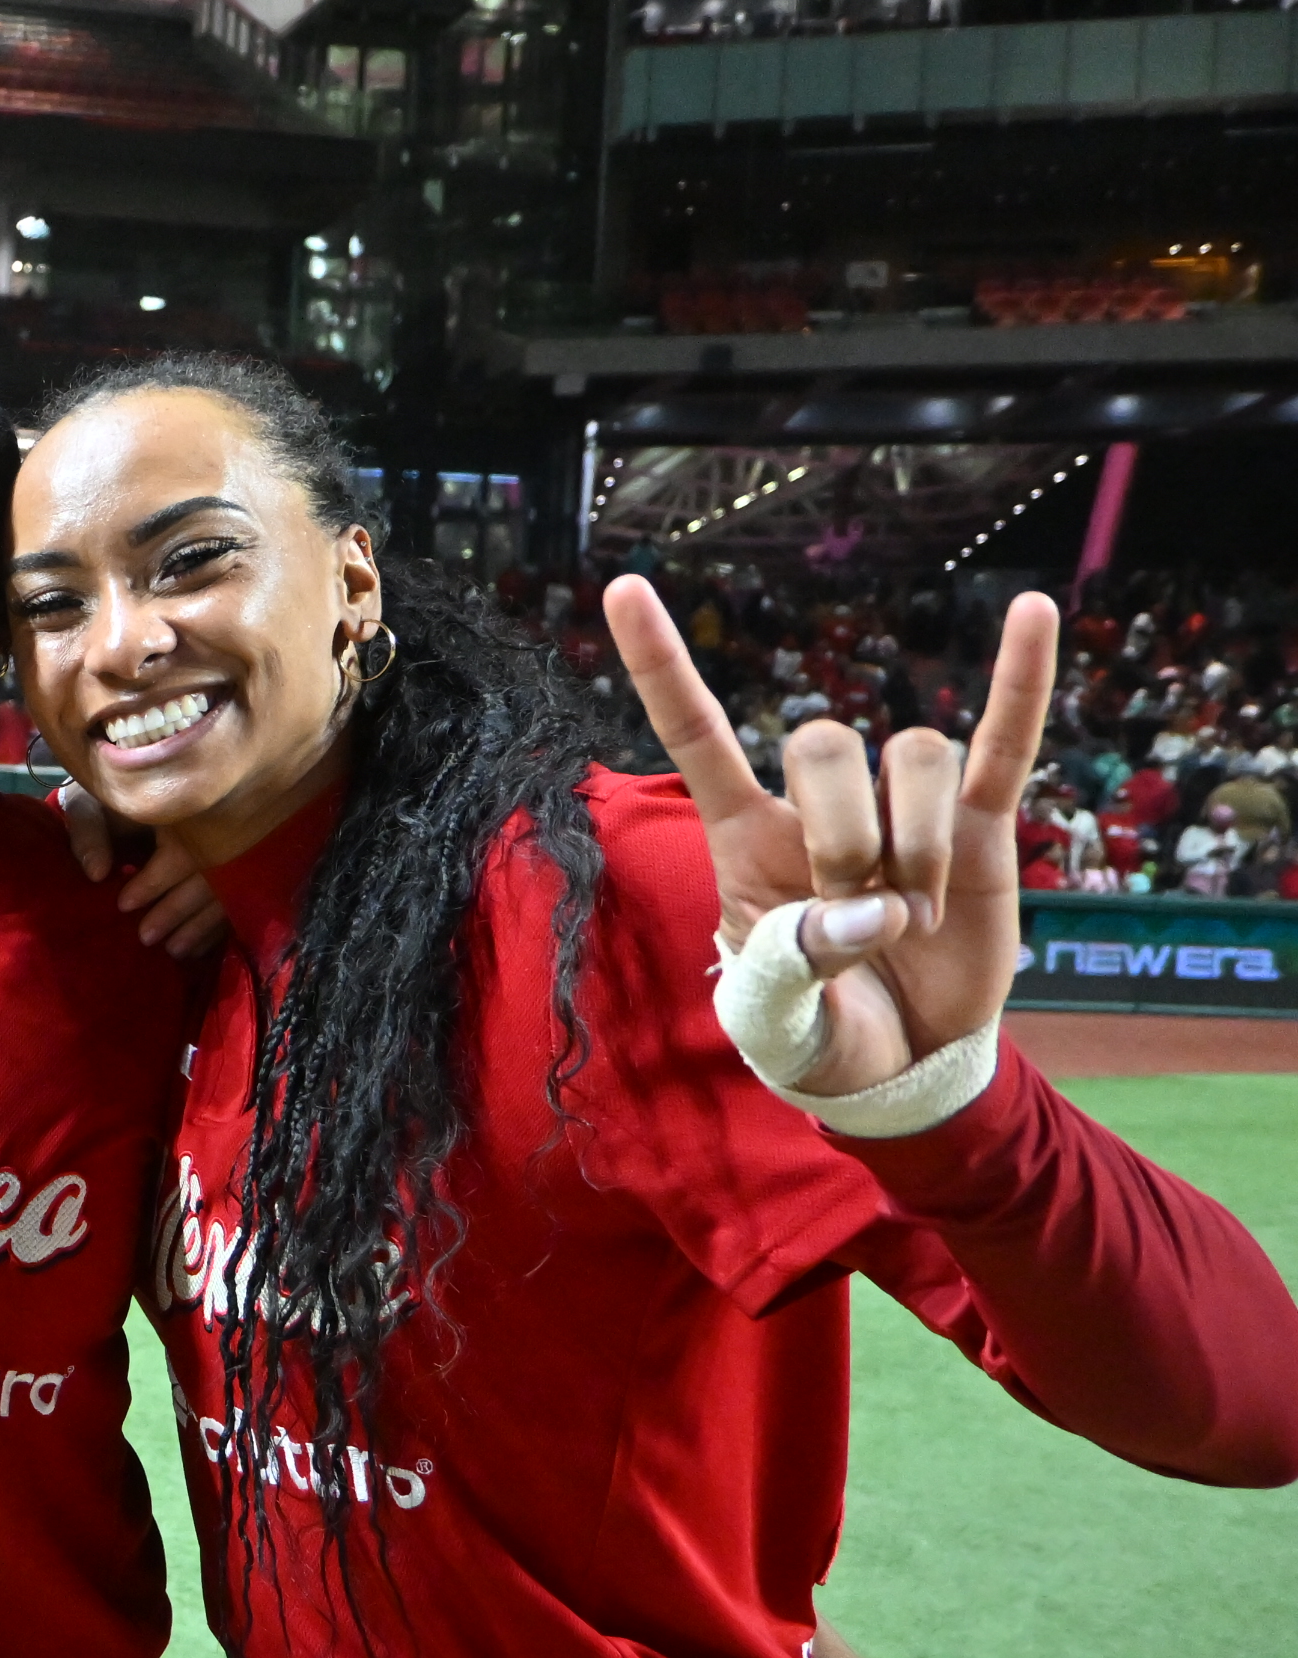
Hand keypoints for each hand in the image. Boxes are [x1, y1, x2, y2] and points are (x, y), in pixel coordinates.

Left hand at [55, 784, 226, 957]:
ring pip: (228, 889)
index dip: (154, 881)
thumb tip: (97, 874)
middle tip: (146, 937)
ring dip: (201, 924)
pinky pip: (238, 898)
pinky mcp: (240, 863)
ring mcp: (234, 842)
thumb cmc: (109, 803)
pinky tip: (199, 948)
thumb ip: (89, 835)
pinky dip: (217, 925)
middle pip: (209, 873)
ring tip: (174, 951)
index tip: (124, 905)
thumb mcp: (91, 807)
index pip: (181, 848)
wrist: (130, 787)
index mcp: (181, 805)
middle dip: (177, 910)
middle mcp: (215, 821)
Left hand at [608, 575, 1055, 1095]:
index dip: (661, 664)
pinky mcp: (981, 829)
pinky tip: (1035, 612)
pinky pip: (1004, 740)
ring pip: (914, 755)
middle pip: (824, 743)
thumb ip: (797, 970)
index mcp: (746, 840)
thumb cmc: (819, 1037)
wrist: (901, 1070)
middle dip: (843, 834)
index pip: (697, 734)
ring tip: (916, 920)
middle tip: (859, 922)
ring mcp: (905, 812)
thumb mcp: (777, 1026)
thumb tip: (872, 910)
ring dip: (919, 843)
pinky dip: (1020, 679)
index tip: (622, 588)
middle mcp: (820, 808)